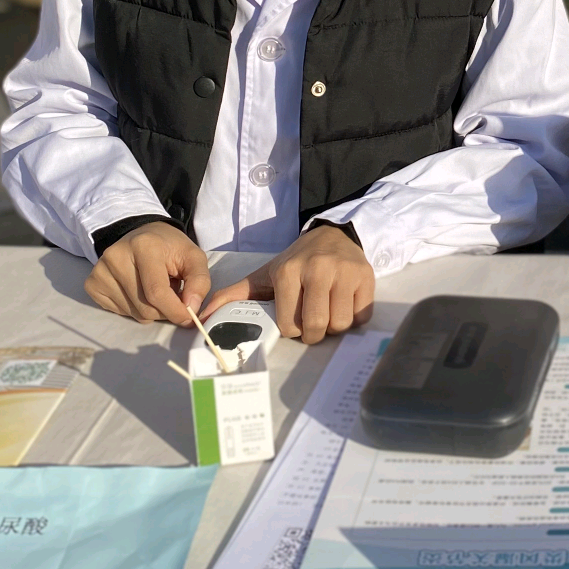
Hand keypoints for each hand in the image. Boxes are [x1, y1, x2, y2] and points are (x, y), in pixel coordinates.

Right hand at [83, 221, 213, 323]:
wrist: (142, 235)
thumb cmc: (169, 248)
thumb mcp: (193, 257)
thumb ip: (199, 282)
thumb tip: (191, 308)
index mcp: (144, 246)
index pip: (157, 292)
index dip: (175, 311)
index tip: (188, 318)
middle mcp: (116, 256)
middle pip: (145, 307)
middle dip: (165, 311)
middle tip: (173, 298)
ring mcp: (100, 271)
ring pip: (133, 313)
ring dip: (151, 311)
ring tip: (155, 290)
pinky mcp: (93, 284)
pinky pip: (119, 312)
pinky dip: (134, 310)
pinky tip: (138, 291)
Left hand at [201, 223, 374, 344]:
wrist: (332, 234)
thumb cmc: (296, 261)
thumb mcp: (264, 275)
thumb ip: (233, 295)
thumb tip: (202, 316)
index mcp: (289, 271)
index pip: (290, 324)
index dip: (292, 328)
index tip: (293, 320)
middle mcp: (318, 270)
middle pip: (317, 326)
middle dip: (313, 333)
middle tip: (311, 324)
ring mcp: (345, 273)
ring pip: (341, 324)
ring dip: (333, 326)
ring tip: (327, 312)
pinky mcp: (366, 277)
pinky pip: (361, 316)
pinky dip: (353, 317)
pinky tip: (343, 304)